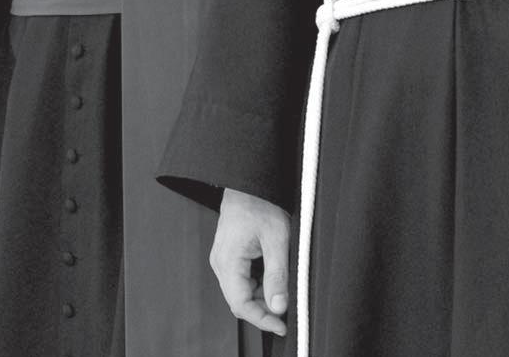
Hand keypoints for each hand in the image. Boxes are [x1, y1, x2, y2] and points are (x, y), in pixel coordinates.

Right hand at [210, 188, 290, 335]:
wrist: (250, 183)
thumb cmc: (260, 203)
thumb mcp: (276, 241)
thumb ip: (277, 276)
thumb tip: (278, 306)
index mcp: (228, 261)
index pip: (241, 305)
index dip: (262, 319)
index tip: (281, 325)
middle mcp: (221, 263)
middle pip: (239, 301)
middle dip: (263, 309)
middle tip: (287, 309)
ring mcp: (223, 259)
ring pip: (241, 291)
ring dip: (262, 296)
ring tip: (283, 288)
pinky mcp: (229, 255)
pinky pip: (242, 279)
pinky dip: (258, 284)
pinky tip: (273, 276)